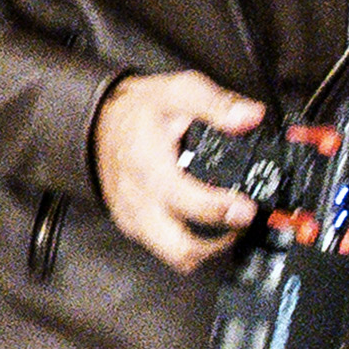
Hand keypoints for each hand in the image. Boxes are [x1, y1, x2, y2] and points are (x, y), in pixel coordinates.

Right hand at [95, 70, 268, 272]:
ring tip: (227, 226)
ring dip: (207, 249)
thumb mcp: (178, 91)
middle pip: (181, 249)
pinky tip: (205, 224)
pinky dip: (190, 245)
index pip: (187, 201)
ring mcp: (135, 218)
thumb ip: (217, 105)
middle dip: (219, 244)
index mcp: (150, 166)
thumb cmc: (137, 111)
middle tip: (240, 222)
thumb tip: (251, 117)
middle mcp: (140, 200)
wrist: (97, 124)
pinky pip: (164, 250)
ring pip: (175, 257)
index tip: (247, 207)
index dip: (223, 209)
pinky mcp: (133, 227)